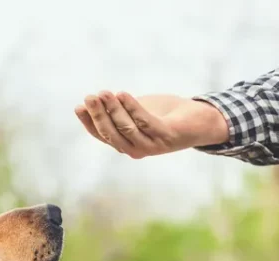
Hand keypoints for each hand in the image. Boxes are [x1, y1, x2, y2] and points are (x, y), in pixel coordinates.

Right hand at [75, 92, 229, 158]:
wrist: (199, 121)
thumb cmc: (165, 115)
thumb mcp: (136, 111)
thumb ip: (118, 110)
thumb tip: (91, 102)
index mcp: (126, 144)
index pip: (101, 135)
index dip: (89, 122)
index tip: (79, 106)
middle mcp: (136, 149)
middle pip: (111, 134)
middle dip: (98, 115)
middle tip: (90, 97)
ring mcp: (152, 145)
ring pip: (126, 128)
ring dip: (113, 110)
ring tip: (104, 93)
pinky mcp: (167, 136)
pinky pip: (145, 122)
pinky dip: (132, 108)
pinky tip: (122, 94)